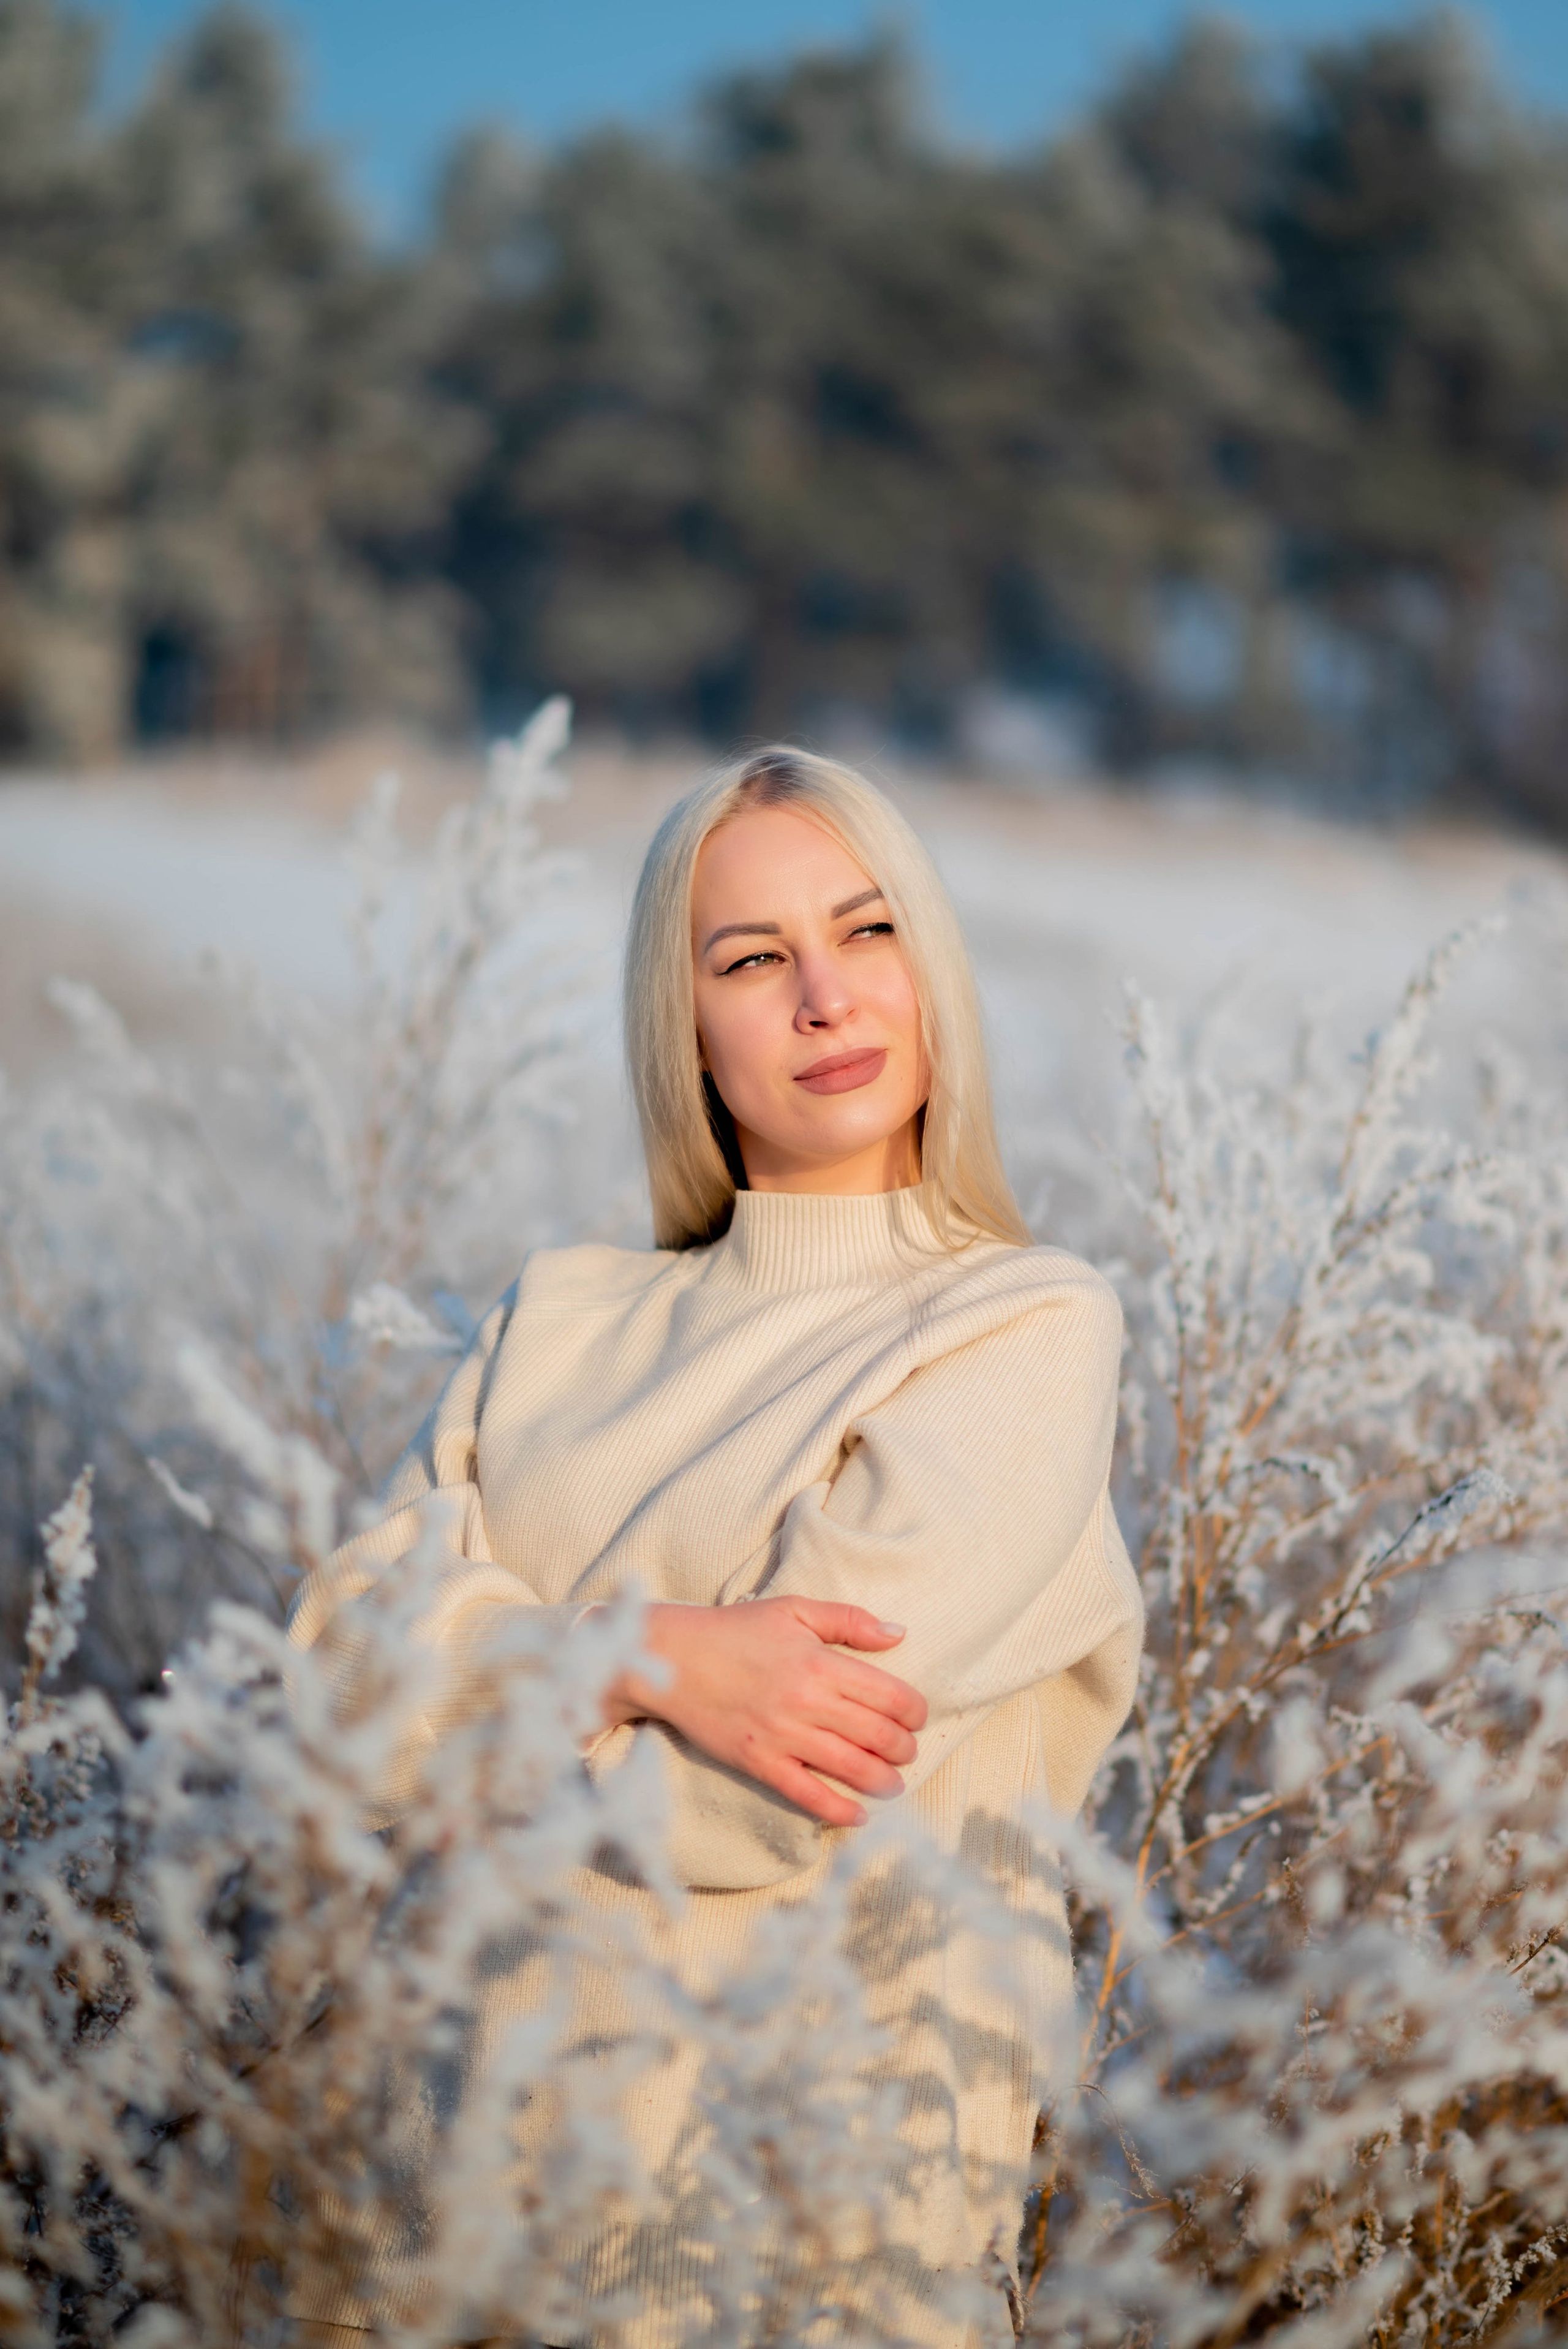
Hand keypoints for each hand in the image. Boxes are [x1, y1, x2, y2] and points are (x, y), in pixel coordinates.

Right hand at [600, 1597, 927, 1827]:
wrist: (672, 1658)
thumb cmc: (735, 1630)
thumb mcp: (794, 1610)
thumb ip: (849, 1620)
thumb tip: (898, 1635)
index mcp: (820, 1662)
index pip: (890, 1695)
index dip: (914, 1711)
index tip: (916, 1716)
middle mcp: (807, 1701)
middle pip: (878, 1735)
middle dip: (905, 1748)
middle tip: (907, 1751)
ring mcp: (783, 1736)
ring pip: (852, 1768)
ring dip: (883, 1781)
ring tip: (893, 1783)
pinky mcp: (759, 1762)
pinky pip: (807, 1794)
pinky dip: (838, 1810)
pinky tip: (857, 1815)